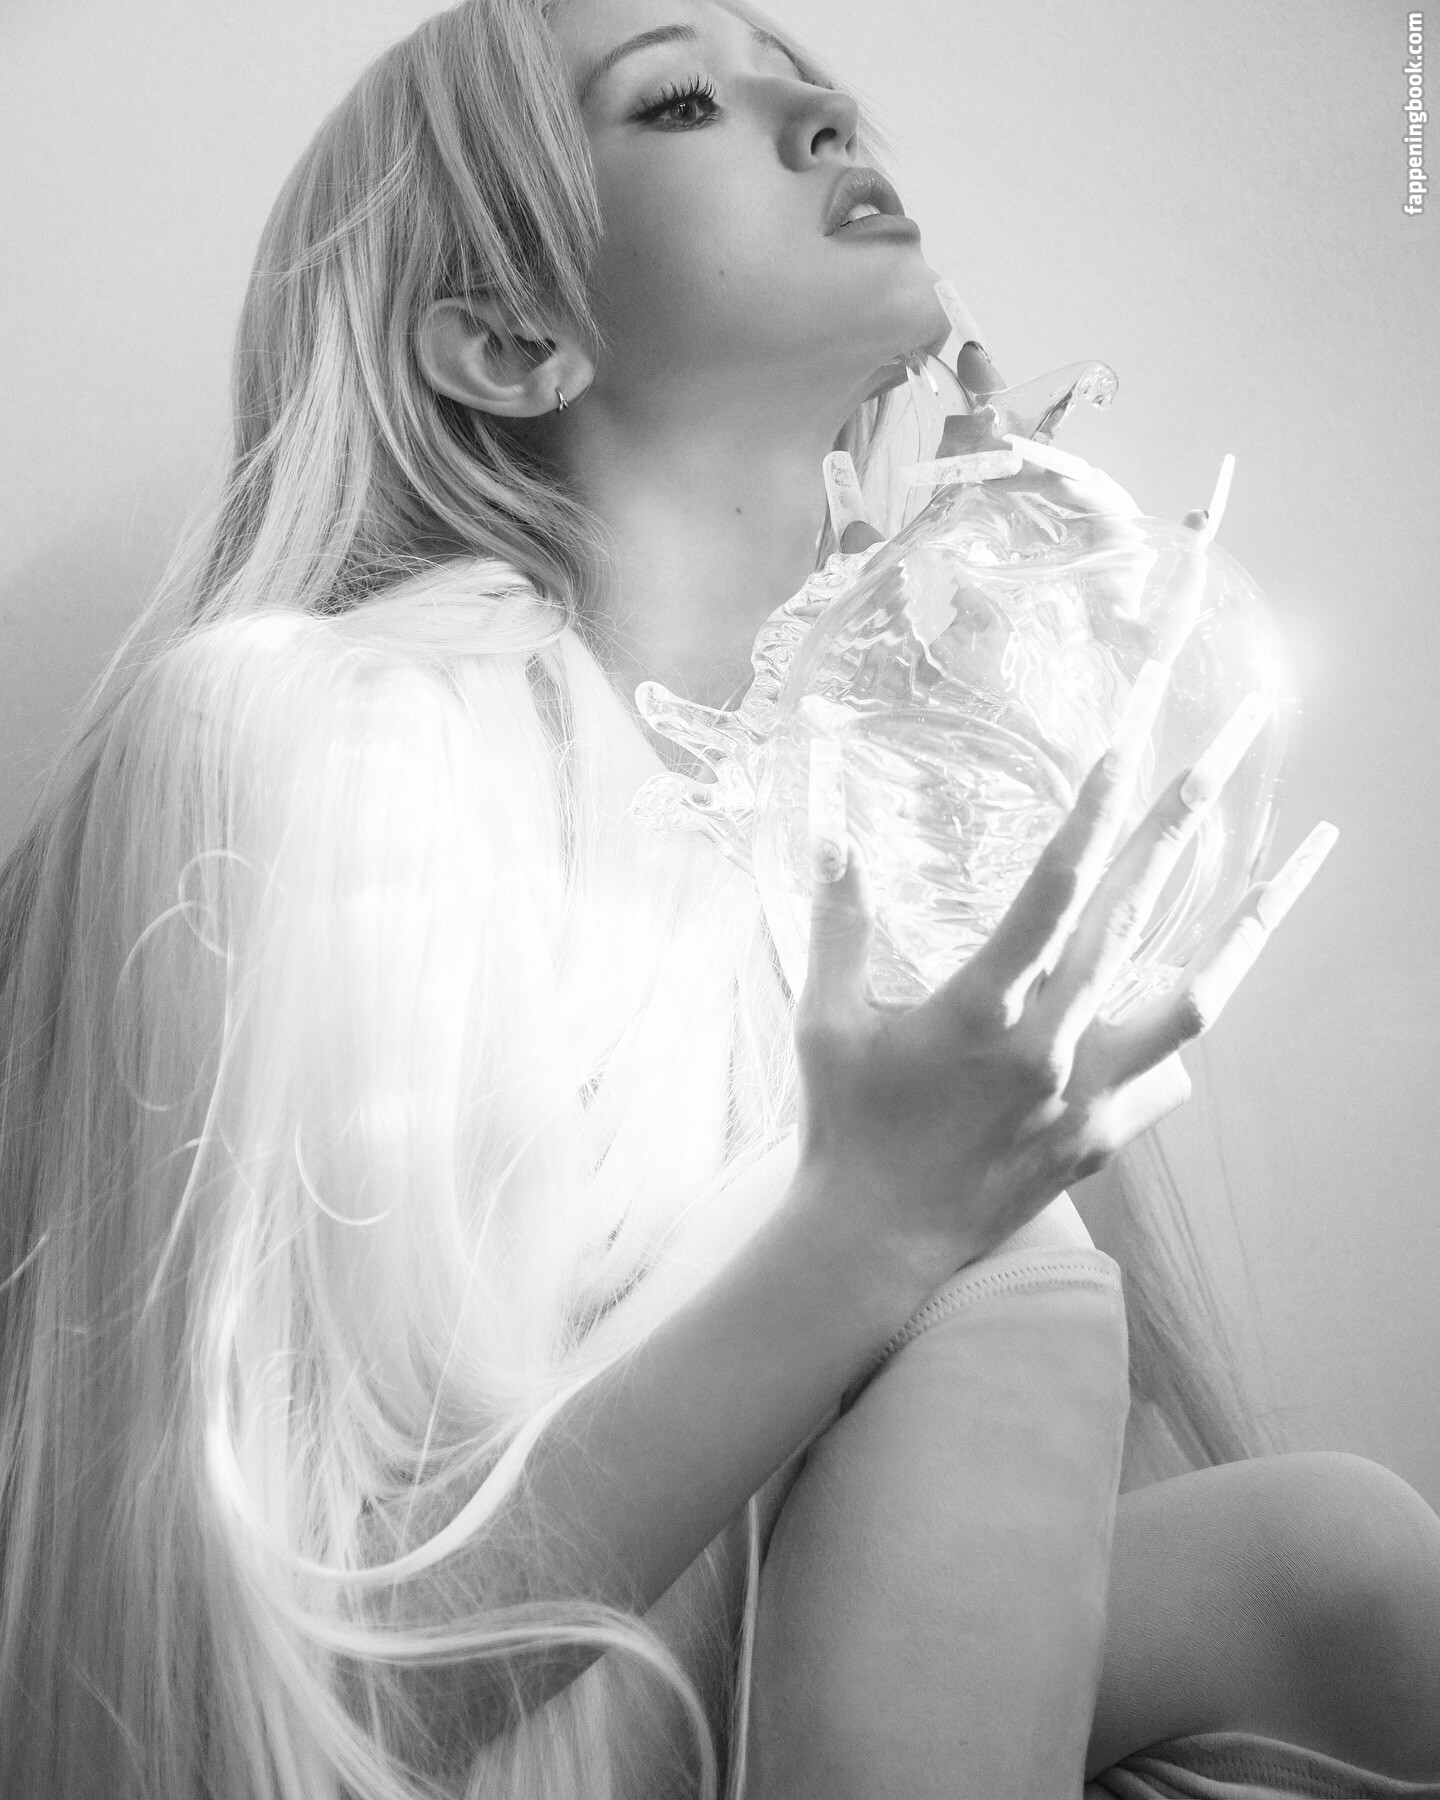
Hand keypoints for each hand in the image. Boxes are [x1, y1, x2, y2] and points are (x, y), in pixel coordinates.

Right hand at [791, 703, 1336, 1286]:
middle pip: (1129, 920)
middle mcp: (1046, 1048)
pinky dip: (1173, 1040)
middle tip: (1213, 761)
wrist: (874, 1241)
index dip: (1090, 815)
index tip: (1124, 751)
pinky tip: (1178, 1010)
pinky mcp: (1097, 1139)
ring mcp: (1083, 1098)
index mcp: (979, 1011)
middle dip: (1173, 829)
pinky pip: (1164, 1079)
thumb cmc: (843, 1124)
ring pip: (1188, 1005)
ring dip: (1240, 935)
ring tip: (1285, 878)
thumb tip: (833, 838)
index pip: (1050, 891)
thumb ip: (837, 925)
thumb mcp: (823, 1020)